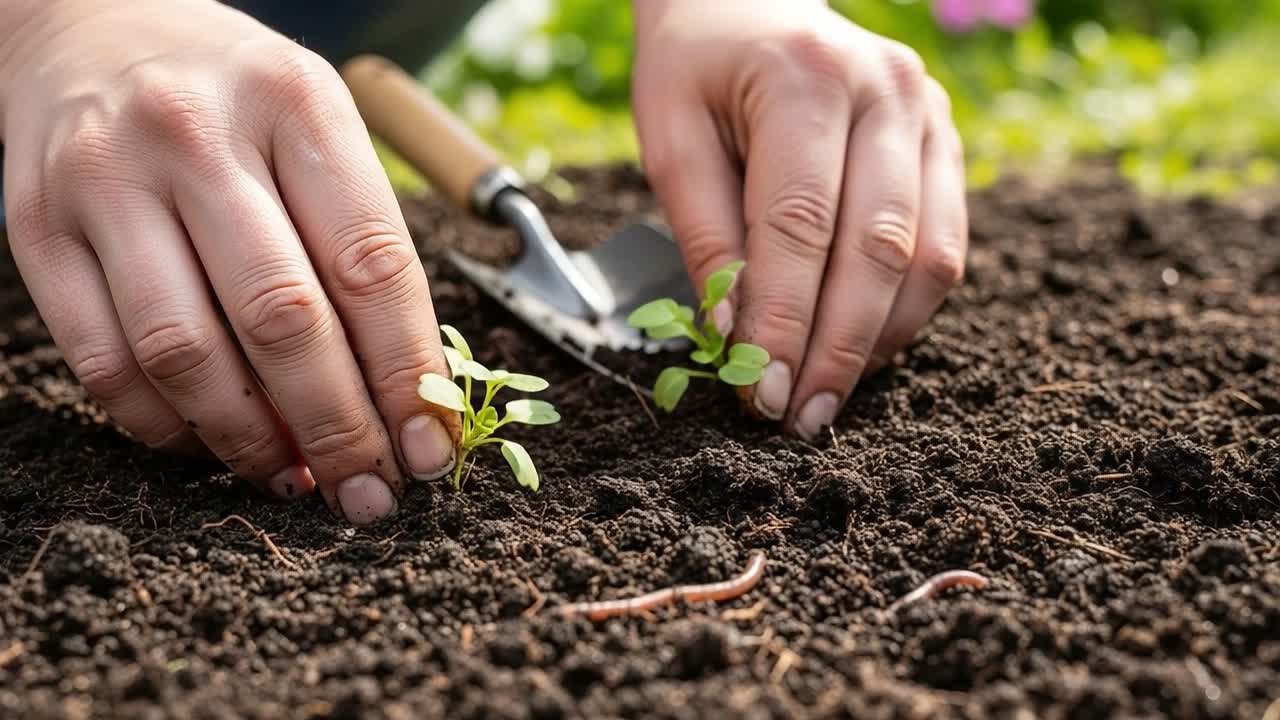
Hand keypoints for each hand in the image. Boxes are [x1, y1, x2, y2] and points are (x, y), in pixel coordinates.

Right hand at [0, 0, 459, 523]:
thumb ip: (360, 242)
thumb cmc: (235, 95)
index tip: (431, 447)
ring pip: (186, 353)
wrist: (89, 23)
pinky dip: (164, 428)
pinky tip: (212, 444)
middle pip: (282, 319)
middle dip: (339, 427)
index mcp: (295, 103)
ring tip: (295, 477)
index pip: (371, 264)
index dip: (407, 374)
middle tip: (371, 490)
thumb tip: (402, 394)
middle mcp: (195, 134)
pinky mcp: (36, 227)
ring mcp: (105, 179)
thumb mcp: (320, 126)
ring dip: (251, 441)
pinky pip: (104, 362)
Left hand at [632, 1, 967, 438]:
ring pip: (927, 257)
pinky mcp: (946, 143)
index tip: (761, 395)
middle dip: (837, 348)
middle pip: (877, 248)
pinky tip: (860, 347)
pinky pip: (945, 246)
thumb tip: (737, 340)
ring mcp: (930, 114)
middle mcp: (887, 90)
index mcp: (806, 77)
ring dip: (877, 340)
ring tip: (827, 394)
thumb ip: (705, 234)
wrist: (751, 3)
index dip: (784, 321)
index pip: (800, 224)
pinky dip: (904, 310)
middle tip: (801, 418)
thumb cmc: (697, 68)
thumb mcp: (670, 136)